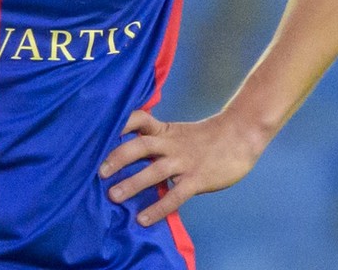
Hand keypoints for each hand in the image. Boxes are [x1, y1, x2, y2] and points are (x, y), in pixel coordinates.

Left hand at [99, 109, 267, 225]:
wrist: (241, 136)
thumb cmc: (205, 137)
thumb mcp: (177, 131)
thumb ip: (155, 138)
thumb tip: (125, 151)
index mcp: (164, 130)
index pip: (137, 119)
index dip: (118, 124)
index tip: (96, 132)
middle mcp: (170, 144)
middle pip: (139, 146)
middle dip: (117, 158)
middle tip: (98, 172)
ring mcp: (183, 161)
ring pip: (153, 171)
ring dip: (132, 183)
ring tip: (112, 196)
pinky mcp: (197, 179)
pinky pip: (175, 195)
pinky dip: (158, 207)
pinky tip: (143, 219)